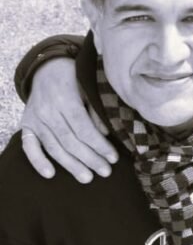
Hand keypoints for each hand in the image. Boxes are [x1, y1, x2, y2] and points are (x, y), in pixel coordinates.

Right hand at [19, 57, 116, 182]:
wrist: (46, 67)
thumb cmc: (74, 78)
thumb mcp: (89, 87)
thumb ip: (95, 110)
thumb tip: (104, 133)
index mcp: (65, 99)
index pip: (84, 129)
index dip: (99, 145)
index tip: (113, 158)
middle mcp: (47, 111)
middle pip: (70, 141)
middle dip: (89, 159)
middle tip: (105, 172)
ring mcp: (35, 119)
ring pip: (54, 147)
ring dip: (71, 165)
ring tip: (87, 177)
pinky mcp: (26, 125)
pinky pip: (29, 146)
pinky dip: (38, 161)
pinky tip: (50, 174)